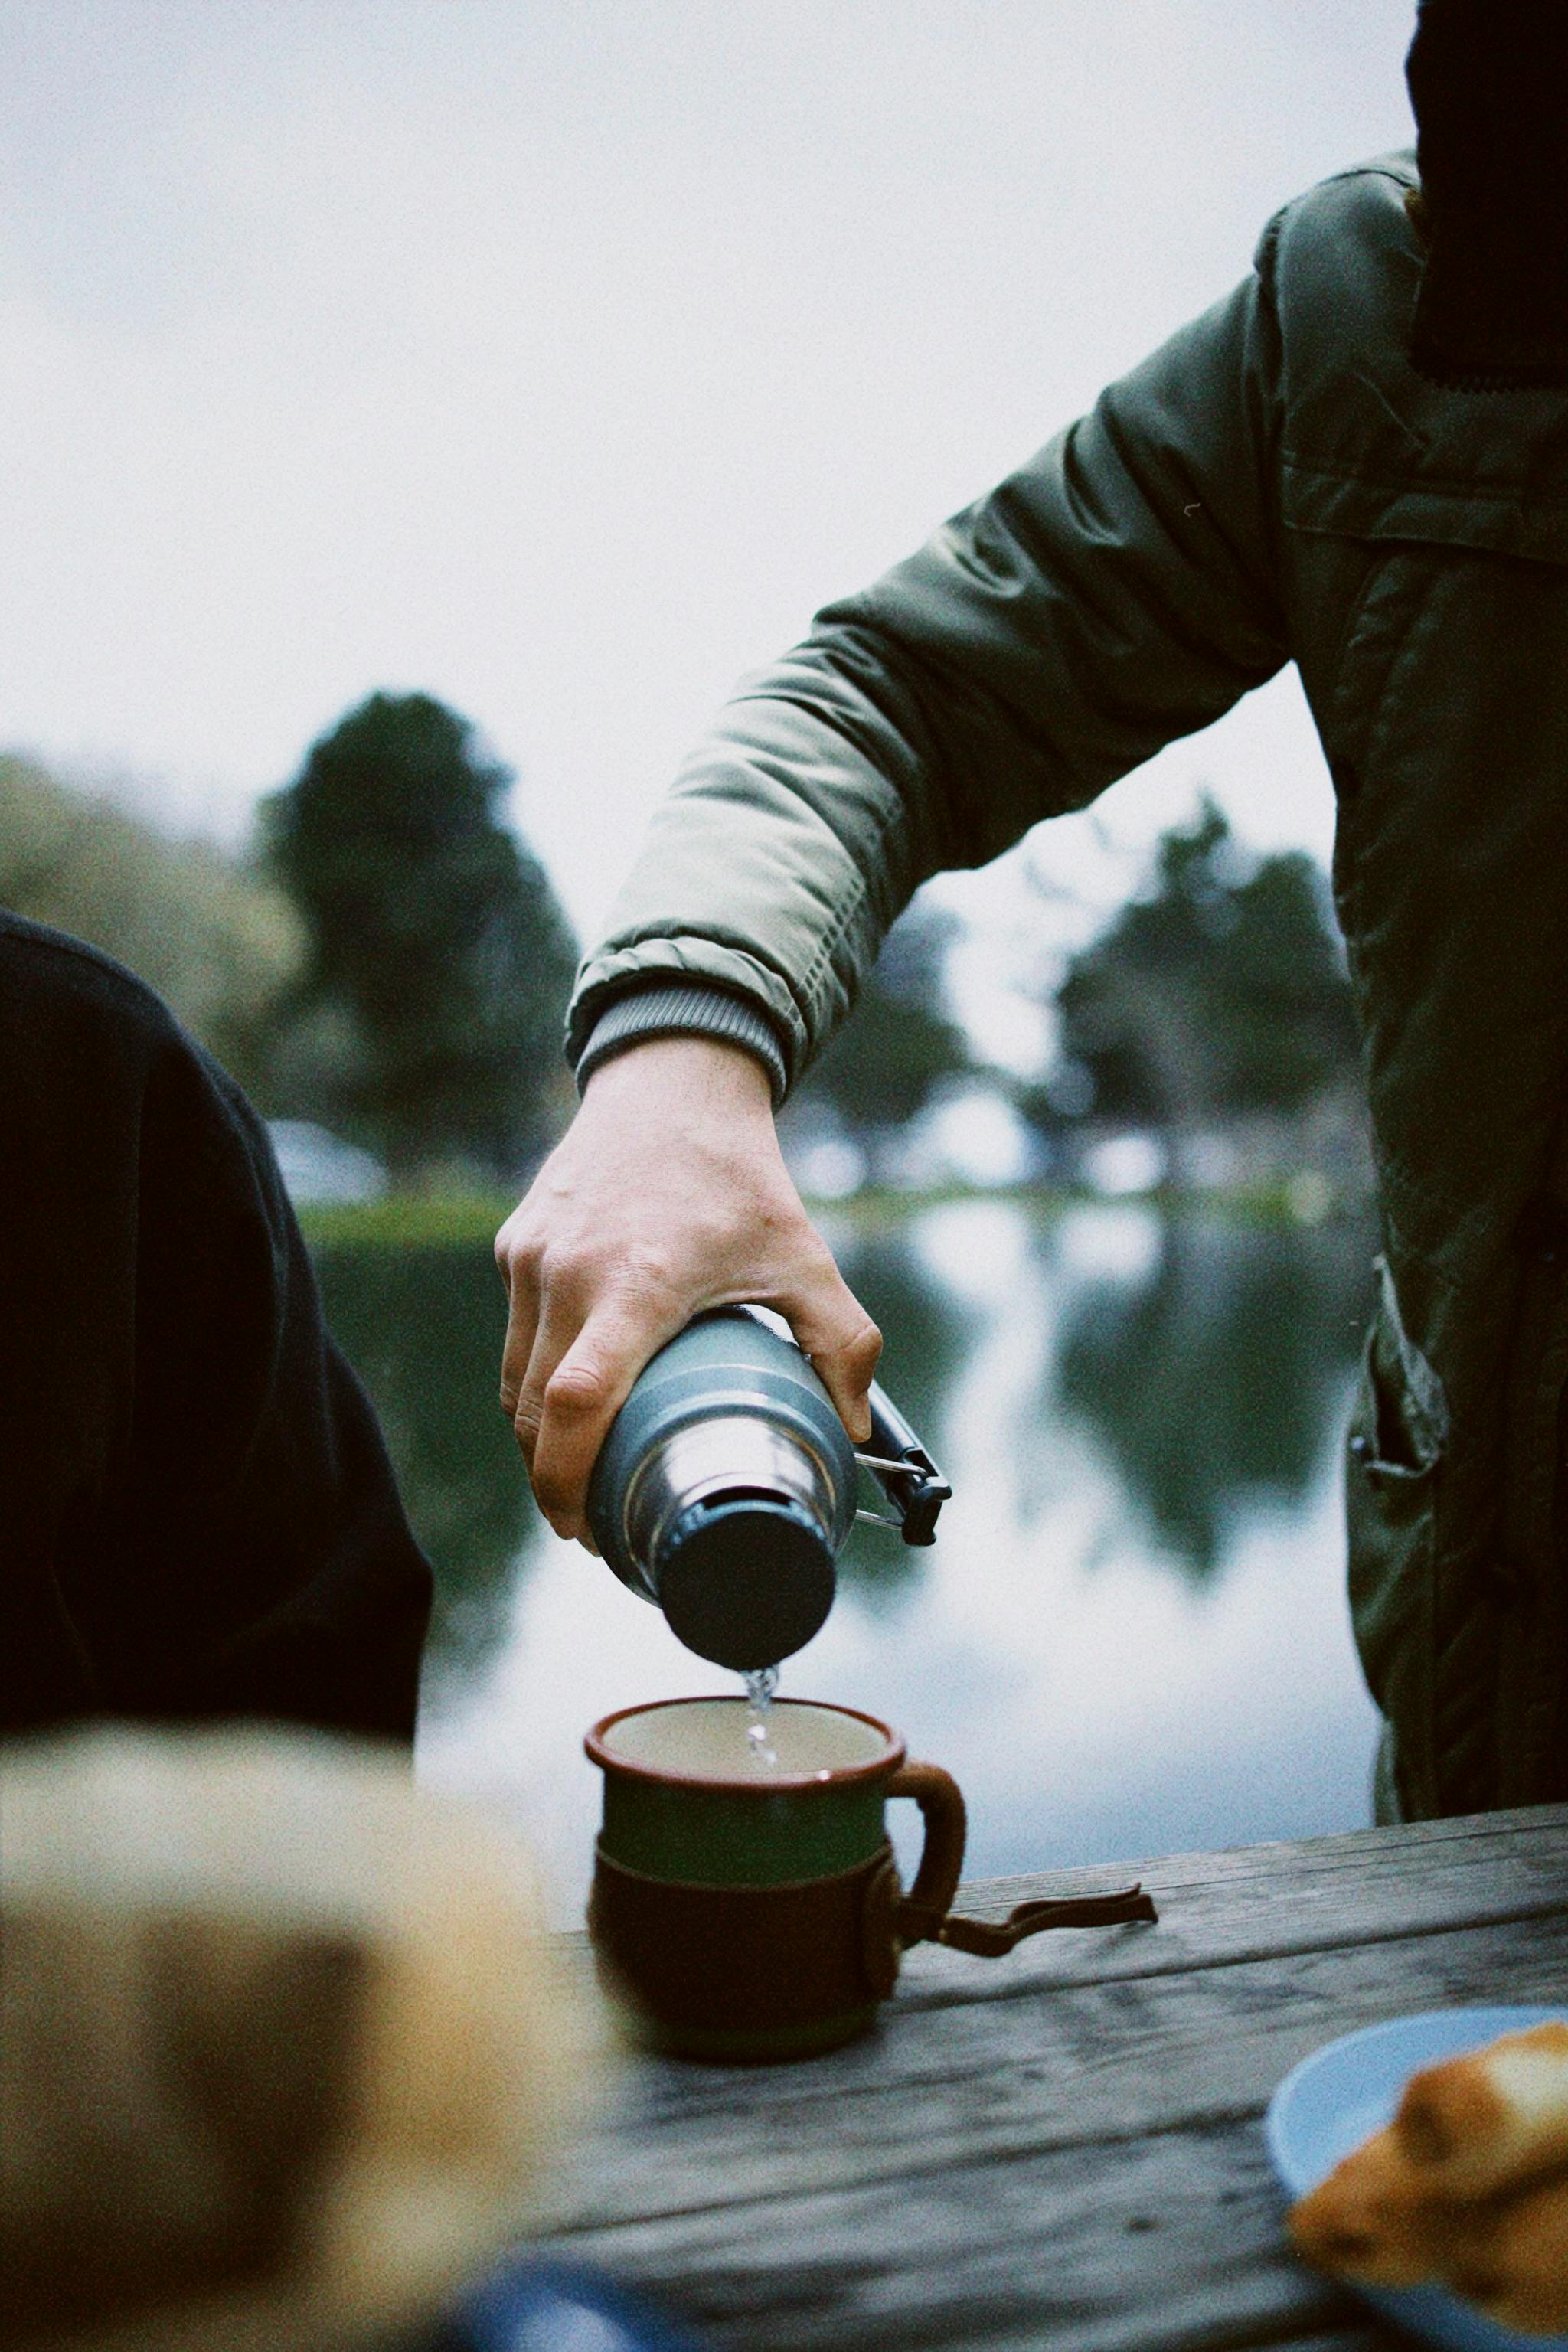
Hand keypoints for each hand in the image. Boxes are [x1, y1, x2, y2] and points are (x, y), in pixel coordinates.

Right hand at [495, 1035, 881, 1541]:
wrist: (672, 1083)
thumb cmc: (740, 1178)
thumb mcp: (805, 1258)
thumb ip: (843, 1345)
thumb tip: (856, 1430)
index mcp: (637, 1284)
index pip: (577, 1403)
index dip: (567, 1481)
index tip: (585, 1530)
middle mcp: (570, 1274)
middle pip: (533, 1413)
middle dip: (552, 1483)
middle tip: (590, 1526)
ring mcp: (532, 1259)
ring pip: (514, 1383)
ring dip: (537, 1441)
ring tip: (577, 1478)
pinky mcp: (515, 1245)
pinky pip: (514, 1339)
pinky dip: (533, 1385)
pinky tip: (568, 1408)